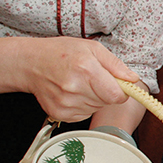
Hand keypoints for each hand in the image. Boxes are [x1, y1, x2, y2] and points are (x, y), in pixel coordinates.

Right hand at [17, 37, 138, 121]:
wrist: (30, 63)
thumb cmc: (60, 53)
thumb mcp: (92, 48)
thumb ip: (115, 64)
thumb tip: (132, 78)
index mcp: (87, 70)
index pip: (116, 95)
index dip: (121, 91)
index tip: (117, 85)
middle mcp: (75, 88)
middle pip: (107, 102)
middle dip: (105, 92)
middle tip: (92, 78)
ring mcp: (66, 103)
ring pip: (96, 109)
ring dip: (93, 99)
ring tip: (79, 83)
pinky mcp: (60, 113)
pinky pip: (84, 115)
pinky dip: (83, 106)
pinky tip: (72, 93)